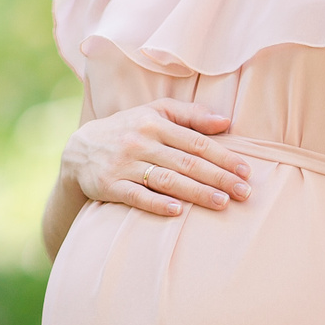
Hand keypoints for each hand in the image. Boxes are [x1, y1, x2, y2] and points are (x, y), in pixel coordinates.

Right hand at [60, 99, 253, 219]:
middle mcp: (140, 141)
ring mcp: (124, 164)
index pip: (196, 141)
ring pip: (166, 180)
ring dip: (196, 192)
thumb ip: (189, 115)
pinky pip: (137, 196)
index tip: (246, 170)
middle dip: (218, 177)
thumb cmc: (128, 130)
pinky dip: (157, 203)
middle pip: (186, 162)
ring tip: (221, 203)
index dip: (223, 156)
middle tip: (244, 192)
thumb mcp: (154, 113)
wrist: (79, 150)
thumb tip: (225, 122)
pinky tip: (179, 211)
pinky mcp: (110, 185)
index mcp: (154, 122)